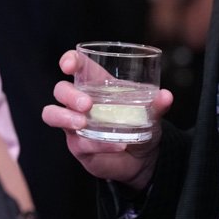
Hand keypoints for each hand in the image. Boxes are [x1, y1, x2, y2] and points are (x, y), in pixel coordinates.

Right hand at [41, 49, 172, 190]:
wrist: (143, 157)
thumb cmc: (141, 124)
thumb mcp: (152, 113)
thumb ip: (157, 105)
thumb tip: (166, 96)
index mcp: (96, 84)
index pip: (76, 65)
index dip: (68, 60)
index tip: (68, 65)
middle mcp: (80, 101)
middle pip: (60, 89)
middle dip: (69, 95)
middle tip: (87, 104)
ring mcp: (74, 123)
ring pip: (52, 114)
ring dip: (65, 117)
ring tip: (83, 123)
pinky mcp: (77, 145)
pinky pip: (77, 142)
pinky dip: (96, 144)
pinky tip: (116, 145)